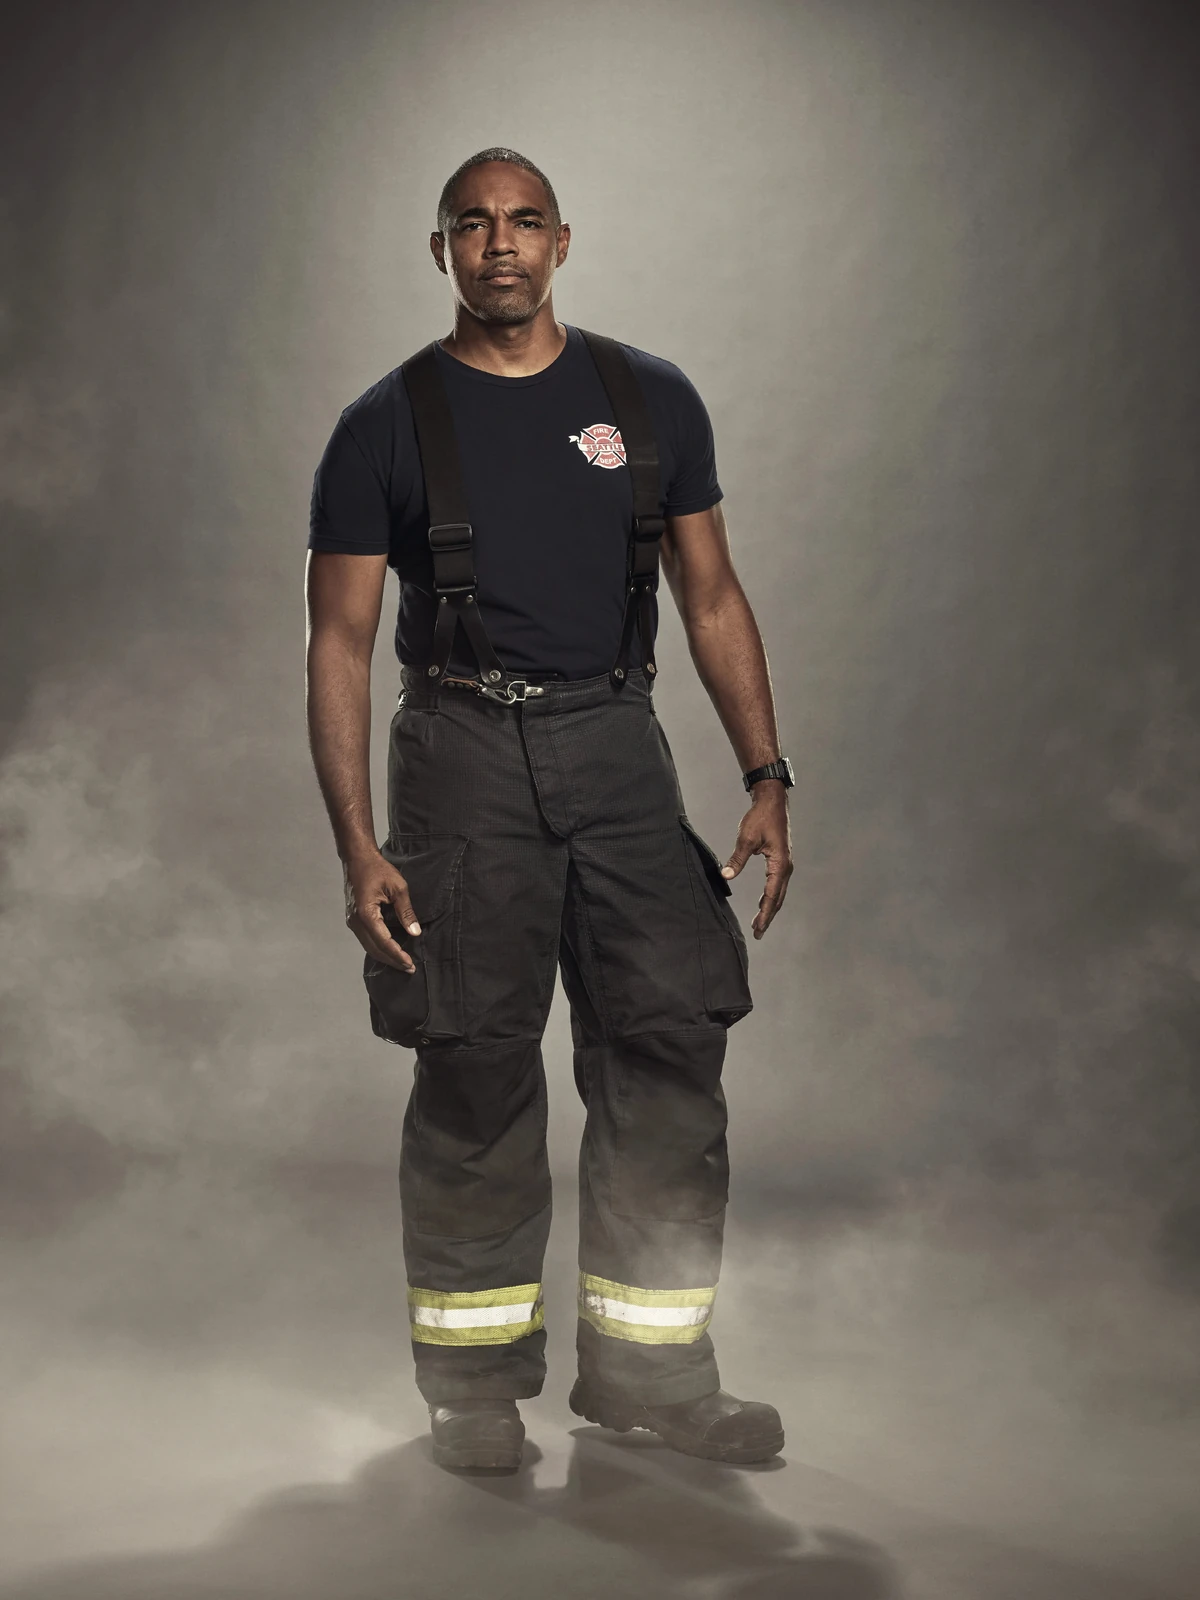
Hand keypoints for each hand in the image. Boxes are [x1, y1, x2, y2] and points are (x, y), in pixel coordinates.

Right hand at [343, 850, 420, 971]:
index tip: (410, 963)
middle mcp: (356, 921)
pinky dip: (378, 947)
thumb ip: (406, 912)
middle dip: (392, 960)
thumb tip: (415, 932)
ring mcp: (352, 921)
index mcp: (366, 913)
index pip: (383, 942)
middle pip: (375, 949)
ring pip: (369, 946)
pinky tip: (390, 950)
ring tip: (402, 963)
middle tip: (409, 968)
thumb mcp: (398, 887)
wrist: (357, 858)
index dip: (397, 954)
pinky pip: (366, 939)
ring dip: (385, 956)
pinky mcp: (353, 919)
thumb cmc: (377, 868)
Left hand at [720, 783, 792, 937]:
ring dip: (769, 908)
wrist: (772, 801)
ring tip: (759, 924)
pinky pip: (777, 884)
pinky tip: (763, 903)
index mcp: (780, 864)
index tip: (757, 928)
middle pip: (778, 898)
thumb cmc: (761, 817)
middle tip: (758, 934)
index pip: (771, 895)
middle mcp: (785, 867)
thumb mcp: (746, 839)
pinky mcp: (781, 861)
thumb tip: (725, 876)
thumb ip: (737, 860)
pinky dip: (771, 897)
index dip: (764, 913)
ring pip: (778, 893)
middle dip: (768, 917)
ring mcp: (785, 864)